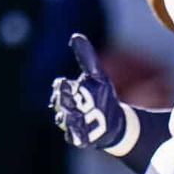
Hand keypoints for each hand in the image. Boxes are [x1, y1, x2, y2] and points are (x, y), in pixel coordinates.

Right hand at [50, 34, 125, 149]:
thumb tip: (75, 36)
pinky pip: (74, 137)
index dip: (63, 86)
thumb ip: (86, 57)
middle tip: (71, 101)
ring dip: (70, 118)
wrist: (113, 122)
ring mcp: (71, 124)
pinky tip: (83, 135)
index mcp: (68, 92)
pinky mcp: (78, 138)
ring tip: (77, 117)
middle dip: (65, 102)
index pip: (61, 87)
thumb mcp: (97, 75)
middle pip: (61, 104)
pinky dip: (77, 136)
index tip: (66, 84)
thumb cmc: (102, 96)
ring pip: (64, 120)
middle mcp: (66, 108)